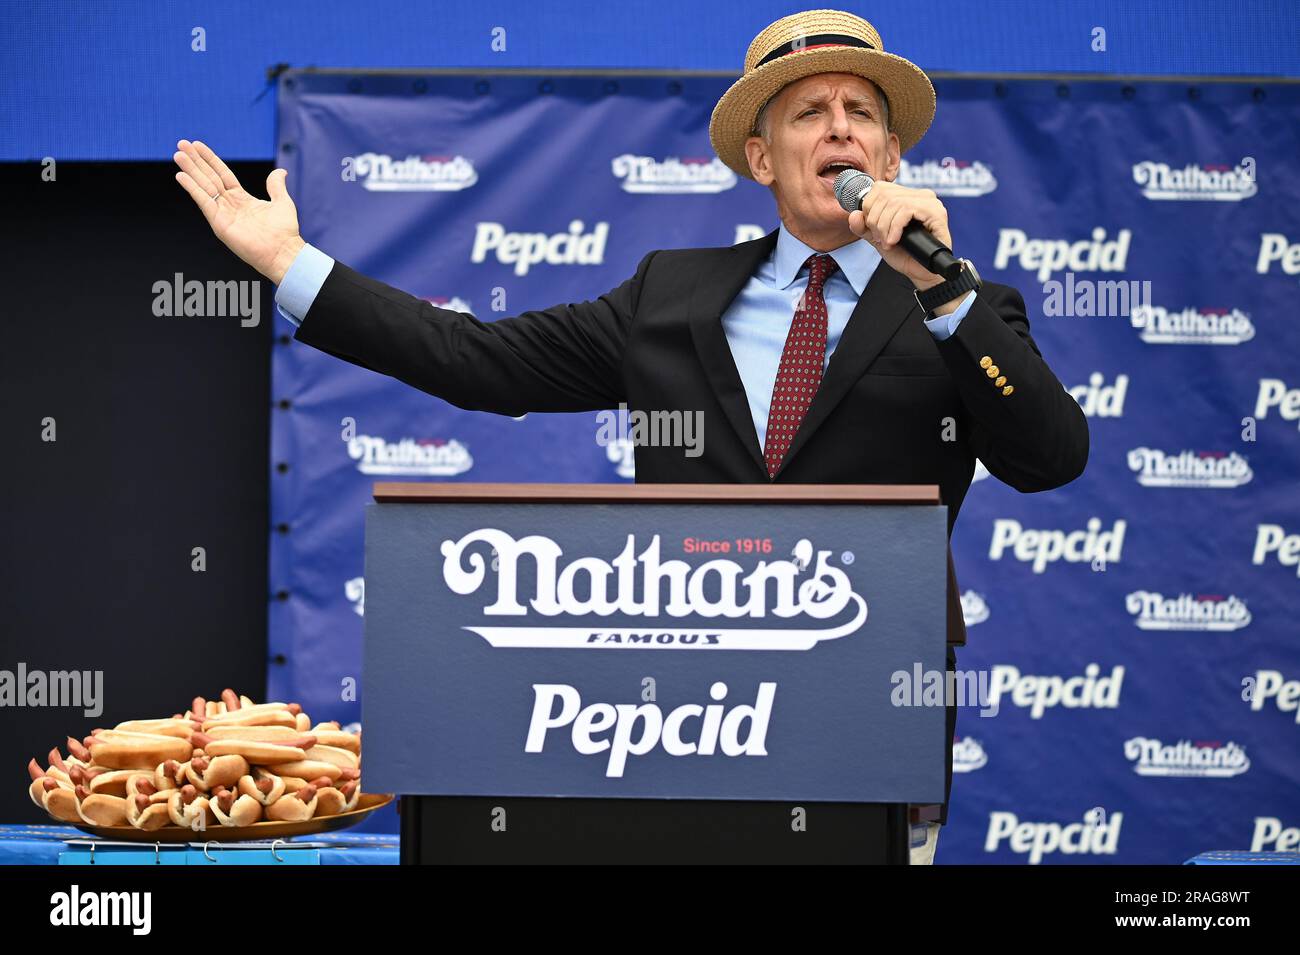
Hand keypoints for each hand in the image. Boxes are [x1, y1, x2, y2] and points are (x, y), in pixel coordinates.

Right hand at [173, 139, 304, 283]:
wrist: (283, 252)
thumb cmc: (284, 231)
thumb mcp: (282, 202)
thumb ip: (276, 186)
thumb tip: (281, 170)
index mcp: (242, 199)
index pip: (222, 174)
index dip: (210, 159)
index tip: (197, 145)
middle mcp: (229, 205)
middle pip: (209, 177)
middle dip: (195, 161)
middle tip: (181, 143)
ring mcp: (223, 214)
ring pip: (203, 186)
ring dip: (190, 170)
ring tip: (178, 154)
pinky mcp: (219, 223)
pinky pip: (203, 201)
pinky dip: (192, 188)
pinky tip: (181, 175)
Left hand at [847, 181, 951, 292]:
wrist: (921, 273)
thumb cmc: (904, 255)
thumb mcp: (878, 239)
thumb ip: (864, 227)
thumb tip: (853, 214)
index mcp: (907, 196)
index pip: (880, 188)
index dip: (869, 208)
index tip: (873, 230)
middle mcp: (920, 195)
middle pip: (885, 195)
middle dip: (875, 220)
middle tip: (879, 239)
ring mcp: (930, 202)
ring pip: (894, 202)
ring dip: (884, 227)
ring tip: (887, 242)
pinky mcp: (936, 212)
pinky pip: (907, 210)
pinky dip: (895, 228)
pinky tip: (894, 241)